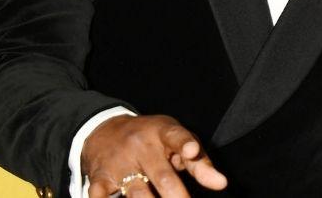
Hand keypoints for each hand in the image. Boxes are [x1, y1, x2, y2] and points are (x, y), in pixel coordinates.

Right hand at [84, 114, 227, 197]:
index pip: (176, 136)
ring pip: (136, 192)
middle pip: (162, 176)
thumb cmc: (151, 140)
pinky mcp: (100, 177)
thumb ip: (199, 162)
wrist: (104, 130)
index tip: (192, 151)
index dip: (185, 144)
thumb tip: (221, 184)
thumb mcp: (175, 141)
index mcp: (162, 132)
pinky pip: (101, 196)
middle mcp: (140, 146)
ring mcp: (119, 162)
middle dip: (176, 196)